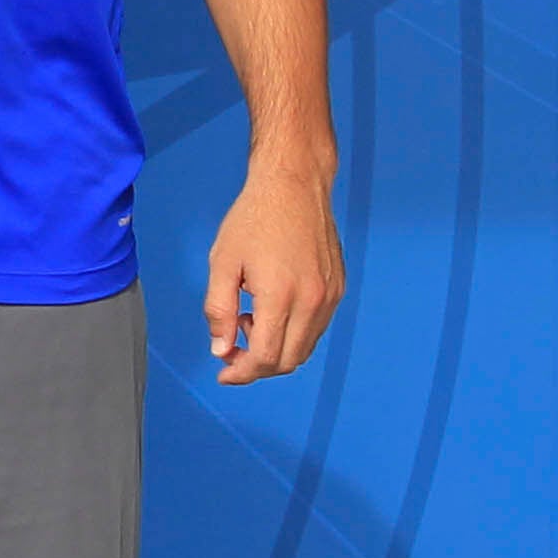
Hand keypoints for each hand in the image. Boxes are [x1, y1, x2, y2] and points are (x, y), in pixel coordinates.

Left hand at [203, 164, 343, 383]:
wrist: (294, 185)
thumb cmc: (253, 219)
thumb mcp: (222, 263)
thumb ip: (219, 311)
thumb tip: (221, 350)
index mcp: (281, 296)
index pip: (265, 357)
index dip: (242, 373)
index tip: (224, 372)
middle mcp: (313, 301)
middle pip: (287, 360)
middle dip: (257, 366)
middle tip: (231, 349)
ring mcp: (330, 296)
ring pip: (304, 348)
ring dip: (275, 350)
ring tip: (249, 321)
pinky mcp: (338, 288)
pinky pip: (316, 328)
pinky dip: (293, 334)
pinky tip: (271, 310)